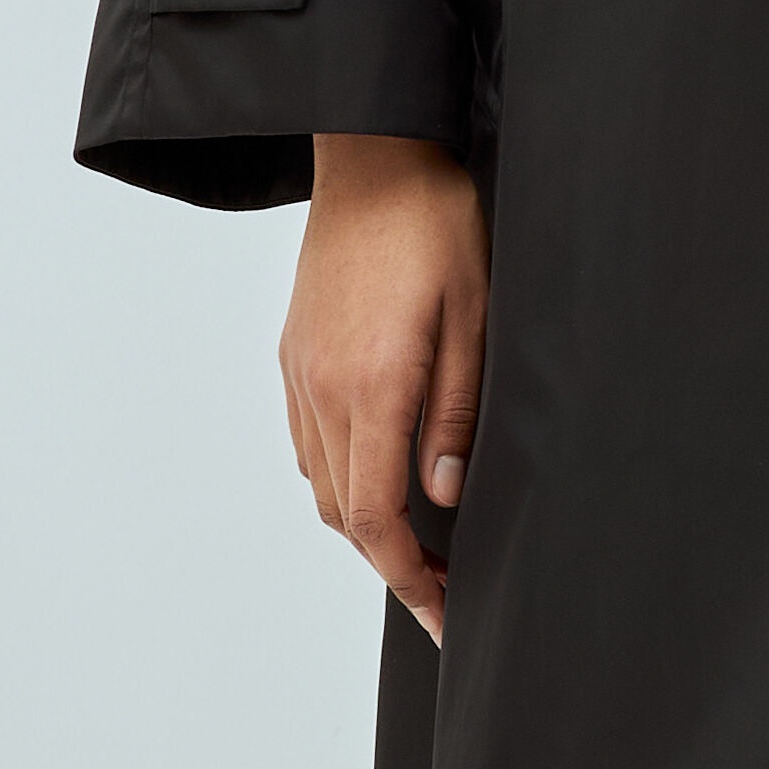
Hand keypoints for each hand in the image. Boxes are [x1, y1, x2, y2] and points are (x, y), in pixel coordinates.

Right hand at [278, 135, 486, 644]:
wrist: (372, 158)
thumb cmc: (435, 226)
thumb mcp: (475, 316)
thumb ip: (456, 411)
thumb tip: (445, 493)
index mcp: (371, 385)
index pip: (375, 517)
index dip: (408, 577)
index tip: (445, 610)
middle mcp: (322, 390)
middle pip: (342, 513)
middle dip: (390, 563)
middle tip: (445, 589)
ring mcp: (300, 373)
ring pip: (320, 483)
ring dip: (364, 524)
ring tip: (420, 542)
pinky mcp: (293, 355)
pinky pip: (307, 442)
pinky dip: (340, 478)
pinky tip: (382, 475)